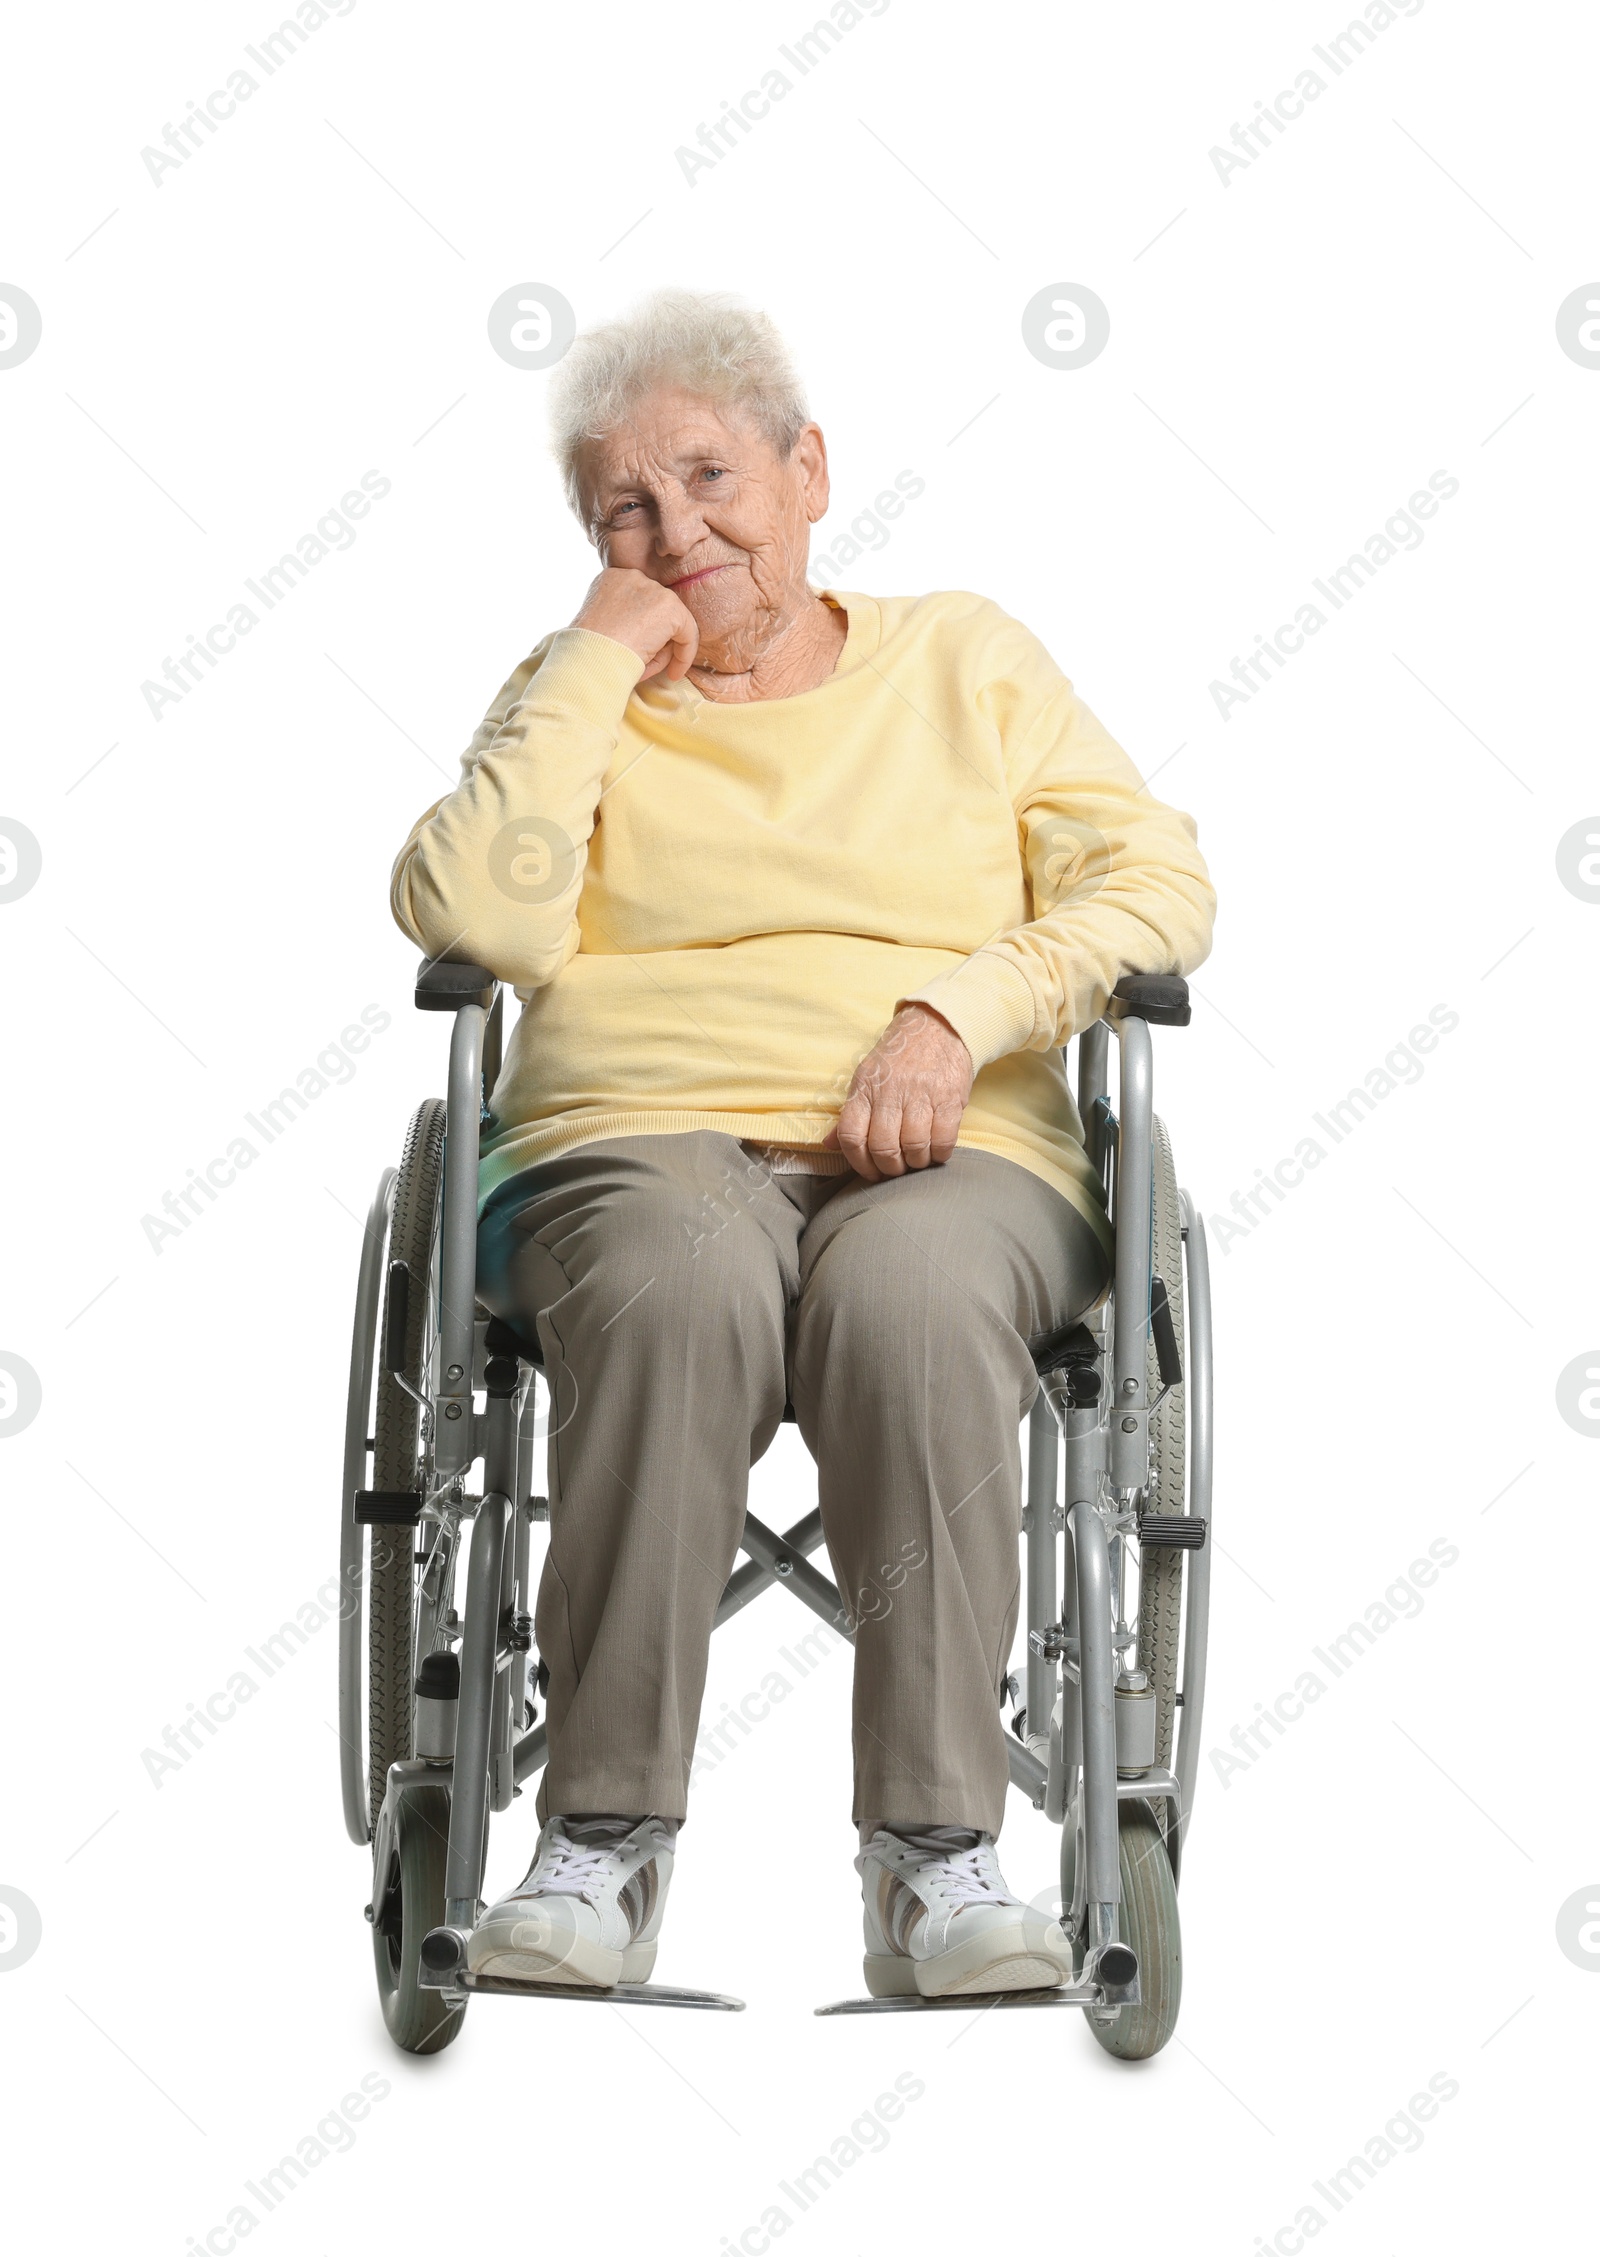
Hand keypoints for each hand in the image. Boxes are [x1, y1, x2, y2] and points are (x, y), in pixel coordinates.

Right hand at [571, 566, 698, 682]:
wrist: (587, 660)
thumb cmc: (589, 653)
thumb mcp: (603, 628)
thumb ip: (625, 621)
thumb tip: (656, 637)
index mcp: (611, 579)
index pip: (639, 601)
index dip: (642, 629)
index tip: (636, 650)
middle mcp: (632, 576)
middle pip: (657, 610)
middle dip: (654, 640)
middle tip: (643, 664)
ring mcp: (653, 589)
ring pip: (672, 623)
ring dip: (663, 650)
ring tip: (644, 669)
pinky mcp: (670, 608)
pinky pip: (688, 634)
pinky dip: (684, 656)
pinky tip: (672, 674)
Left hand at [825, 1003, 973, 1182]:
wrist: (938, 1026)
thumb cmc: (899, 1058)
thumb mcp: (867, 1078)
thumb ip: (851, 1113)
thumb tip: (828, 1144)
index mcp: (864, 1087)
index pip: (851, 1135)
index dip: (859, 1163)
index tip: (871, 1172)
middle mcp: (890, 1090)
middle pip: (883, 1146)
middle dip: (890, 1168)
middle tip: (896, 1170)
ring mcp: (921, 1093)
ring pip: (914, 1146)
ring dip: (916, 1163)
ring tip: (917, 1160)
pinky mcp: (950, 1097)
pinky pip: (944, 1139)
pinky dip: (940, 1153)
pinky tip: (936, 1151)